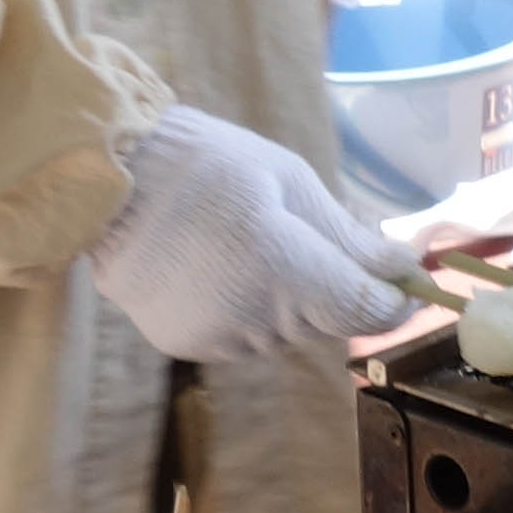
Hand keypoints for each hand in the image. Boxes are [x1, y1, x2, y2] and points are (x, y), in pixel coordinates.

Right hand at [89, 107, 412, 364]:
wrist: (106, 182)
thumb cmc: (207, 166)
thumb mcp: (290, 182)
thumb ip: (349, 237)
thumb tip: (405, 268)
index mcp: (287, 272)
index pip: (366, 313)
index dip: (393, 301)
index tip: (401, 283)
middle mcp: (255, 320)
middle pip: (326, 323)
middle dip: (332, 288)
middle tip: (302, 237)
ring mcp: (217, 339)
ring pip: (283, 333)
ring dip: (286, 302)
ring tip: (248, 246)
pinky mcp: (184, 346)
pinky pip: (241, 336)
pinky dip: (245, 311)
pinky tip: (218, 267)